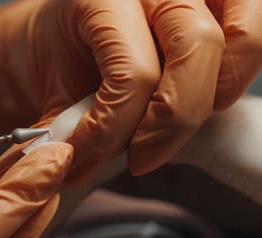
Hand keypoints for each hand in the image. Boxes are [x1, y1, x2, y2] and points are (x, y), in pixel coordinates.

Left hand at [0, 0, 261, 175]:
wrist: (59, 36)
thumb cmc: (60, 59)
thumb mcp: (53, 89)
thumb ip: (65, 126)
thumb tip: (66, 164)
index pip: (130, 73)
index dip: (110, 133)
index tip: (83, 162)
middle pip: (194, 47)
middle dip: (171, 120)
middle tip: (139, 160)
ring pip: (237, 36)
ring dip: (212, 93)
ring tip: (173, 127)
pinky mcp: (211, 2)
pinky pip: (250, 28)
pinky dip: (238, 69)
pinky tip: (207, 98)